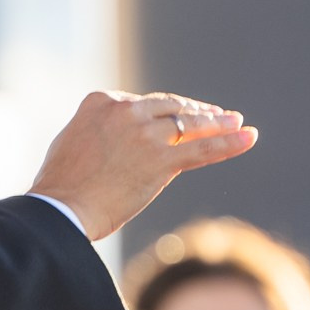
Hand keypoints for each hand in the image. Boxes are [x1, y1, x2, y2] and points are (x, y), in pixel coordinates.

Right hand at [28, 91, 257, 240]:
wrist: (61, 209)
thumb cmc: (60, 186)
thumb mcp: (74, 141)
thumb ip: (99, 131)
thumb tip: (117, 140)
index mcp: (101, 101)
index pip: (143, 103)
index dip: (166, 111)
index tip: (179, 115)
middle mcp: (126, 110)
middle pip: (171, 107)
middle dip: (196, 111)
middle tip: (217, 115)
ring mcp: (146, 133)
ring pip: (191, 124)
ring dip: (219, 123)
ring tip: (237, 122)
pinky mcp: (161, 159)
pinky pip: (203, 149)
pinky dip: (230, 143)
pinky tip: (249, 136)